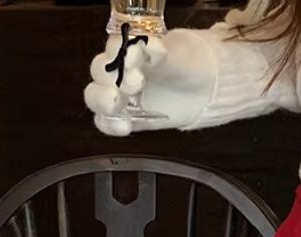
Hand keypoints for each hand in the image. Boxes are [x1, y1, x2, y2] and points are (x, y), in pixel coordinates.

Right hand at [84, 29, 214, 135]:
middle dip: (110, 77)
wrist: (204, 89)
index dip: (120, 52)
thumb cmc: (190, 66)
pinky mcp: (129, 117)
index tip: (135, 58)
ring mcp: (122, 94)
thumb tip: (151, 45)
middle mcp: (121, 70)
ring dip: (102, 101)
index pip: (115, 47)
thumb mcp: (181, 57)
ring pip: (96, 96)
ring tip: (118, 105)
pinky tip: (123, 126)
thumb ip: (163, 53)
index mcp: (131, 48)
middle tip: (136, 83)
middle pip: (99, 71)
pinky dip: (111, 125)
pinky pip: (108, 122)